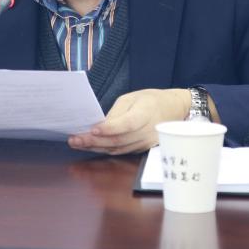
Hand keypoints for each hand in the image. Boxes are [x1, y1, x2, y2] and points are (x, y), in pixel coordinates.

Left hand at [68, 88, 190, 154]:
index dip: (109, 129)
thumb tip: (99, 126)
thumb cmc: (151, 100)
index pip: (126, 124)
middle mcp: (147, 132)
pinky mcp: (142, 149)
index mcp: (145, 113)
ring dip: (95, 148)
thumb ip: (117, 112)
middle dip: (94, 141)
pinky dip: (105, 150)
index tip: (92, 129)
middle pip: (118, 140)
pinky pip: (121, 151)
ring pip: (117, 149)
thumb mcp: (133, 98)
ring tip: (77, 143)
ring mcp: (145, 143)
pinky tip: (91, 146)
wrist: (173, 110)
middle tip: (74, 139)